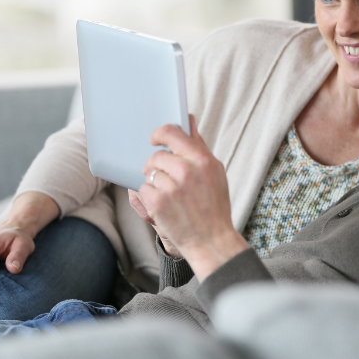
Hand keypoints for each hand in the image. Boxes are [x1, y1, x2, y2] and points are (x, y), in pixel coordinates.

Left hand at [138, 115, 247, 280]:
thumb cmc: (214, 204)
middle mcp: (186, 170)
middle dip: (158, 166)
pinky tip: (165, 206)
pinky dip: (150, 197)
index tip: (154, 139)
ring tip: (171, 196)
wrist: (211, 239)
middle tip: (167, 178)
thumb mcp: (215, 171)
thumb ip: (198, 145)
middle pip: (157, 156)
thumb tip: (189, 119)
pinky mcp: (158, 202)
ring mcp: (171, 187)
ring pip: (150, 173)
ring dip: (155, 182)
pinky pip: (143, 189)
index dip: (159, 134)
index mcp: (202, 160)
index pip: (172, 133)